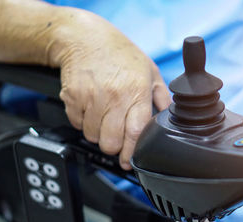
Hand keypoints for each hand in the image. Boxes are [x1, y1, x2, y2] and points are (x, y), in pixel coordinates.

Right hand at [50, 10, 170, 169]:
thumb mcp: (150, 72)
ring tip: (103, 116)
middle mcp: (114, 96)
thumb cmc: (121, 55)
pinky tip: (90, 107)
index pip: (135, 133)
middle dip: (114, 146)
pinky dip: (83, 121)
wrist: (85, 38)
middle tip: (116, 136)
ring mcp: (90, 97)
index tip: (130, 161)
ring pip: (92, 136)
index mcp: (136, 91)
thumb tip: (170, 118)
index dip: (132, 153)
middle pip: (111, 142)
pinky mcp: (72, 97)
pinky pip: (76, 124)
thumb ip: (162, 98)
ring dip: (98, 133)